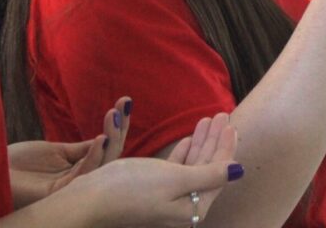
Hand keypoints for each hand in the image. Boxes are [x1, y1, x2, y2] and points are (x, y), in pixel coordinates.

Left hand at [8, 97, 133, 206]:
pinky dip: (95, 155)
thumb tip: (106, 139)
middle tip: (124, 104)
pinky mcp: (59, 193)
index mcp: (78, 171)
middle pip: (110, 156)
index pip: (106, 149)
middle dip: (119, 129)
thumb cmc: (17, 163)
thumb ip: (81, 150)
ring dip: (112, 138)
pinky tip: (100, 138)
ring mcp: (70, 188)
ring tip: (113, 115)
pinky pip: (84, 174)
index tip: (125, 102)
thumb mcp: (56, 151)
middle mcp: (78, 181)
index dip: (117, 126)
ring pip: (103, 165)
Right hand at [69, 114, 239, 227]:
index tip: (231, 124)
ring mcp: (166, 202)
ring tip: (209, 119)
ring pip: (191, 167)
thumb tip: (240, 171)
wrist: (86, 201)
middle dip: (214, 141)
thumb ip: (210, 174)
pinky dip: (184, 153)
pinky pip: (175, 170)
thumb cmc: (130, 189)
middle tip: (222, 115)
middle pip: (206, 169)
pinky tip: (189, 138)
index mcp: (191, 210)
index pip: (218, 173)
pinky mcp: (151, 194)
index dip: (225, 147)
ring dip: (200, 142)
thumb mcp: (175, 179)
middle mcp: (181, 209)